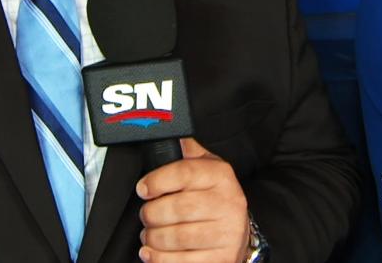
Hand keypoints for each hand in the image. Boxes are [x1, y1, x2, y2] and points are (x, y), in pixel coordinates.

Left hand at [136, 137, 249, 262]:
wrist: (238, 233)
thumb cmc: (216, 200)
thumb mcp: (208, 170)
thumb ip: (190, 153)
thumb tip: (173, 132)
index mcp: (222, 177)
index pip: (185, 173)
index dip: (158, 180)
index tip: (143, 188)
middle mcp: (228, 203)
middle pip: (178, 208)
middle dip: (152, 214)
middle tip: (145, 215)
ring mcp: (227, 233)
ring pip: (178, 237)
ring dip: (154, 237)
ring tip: (149, 234)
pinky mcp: (221, 259)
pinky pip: (183, 262)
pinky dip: (160, 259)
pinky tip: (152, 252)